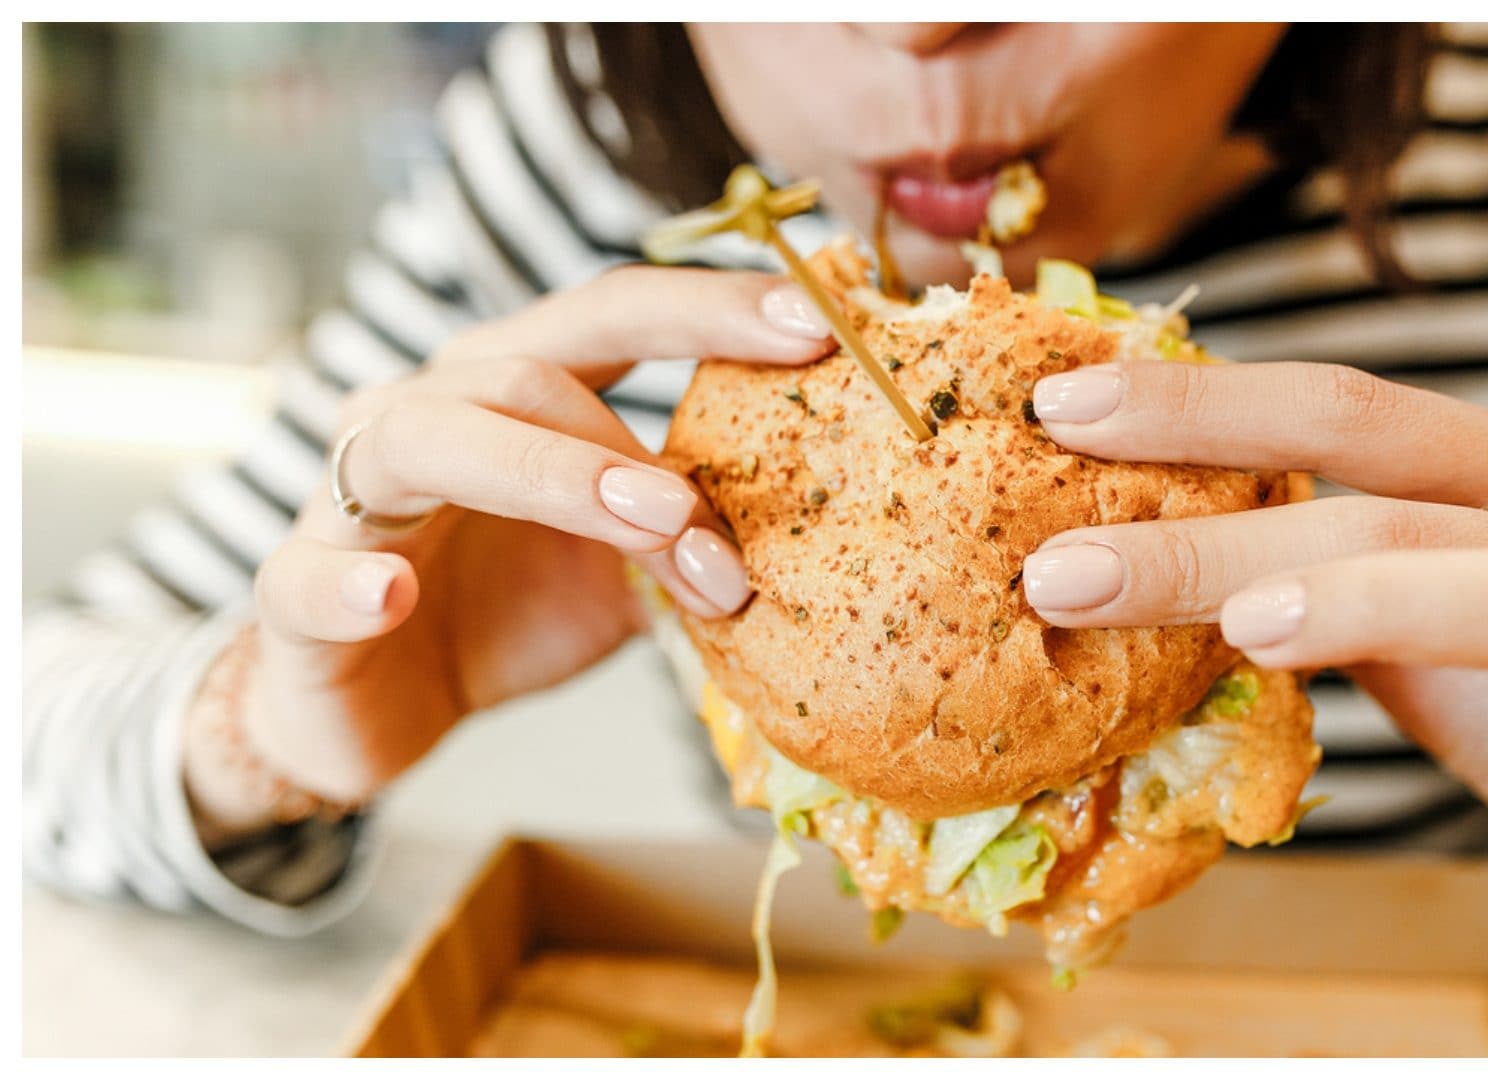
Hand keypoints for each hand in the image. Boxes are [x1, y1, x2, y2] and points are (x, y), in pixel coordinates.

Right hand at [183, 268, 833, 833]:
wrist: (372, 708)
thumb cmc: (505, 612)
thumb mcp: (624, 571)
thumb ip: (694, 534)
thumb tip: (828, 525)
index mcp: (514, 390)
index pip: (611, 317)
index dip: (707, 309)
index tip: (815, 326)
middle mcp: (430, 411)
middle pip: (528, 368)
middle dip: (637, 436)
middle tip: (719, 505)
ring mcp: (354, 494)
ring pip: (432, 441)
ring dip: (550, 479)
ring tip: (646, 527)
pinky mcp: (297, 590)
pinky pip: (311, 575)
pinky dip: (350, 581)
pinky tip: (390, 594)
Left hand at [1020, 360, 1487, 1013]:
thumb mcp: (1393, 613)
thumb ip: (1295, 568)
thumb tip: (1104, 541)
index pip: (1348, 412)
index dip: (1205, 407)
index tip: (1059, 413)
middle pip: (1397, 512)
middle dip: (1220, 537)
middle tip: (1065, 572)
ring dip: (1392, 607)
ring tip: (1254, 630)